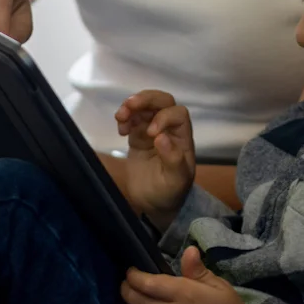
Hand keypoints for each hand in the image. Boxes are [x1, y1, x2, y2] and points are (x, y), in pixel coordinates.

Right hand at [114, 90, 193, 228]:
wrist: (155, 204)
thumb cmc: (170, 192)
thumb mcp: (176, 180)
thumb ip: (172, 159)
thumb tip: (161, 137)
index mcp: (183, 137)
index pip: (178, 114)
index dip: (164, 117)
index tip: (150, 133)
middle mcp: (169, 129)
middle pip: (162, 101)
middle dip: (146, 99)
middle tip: (129, 105)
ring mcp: (152, 131)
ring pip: (145, 106)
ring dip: (132, 106)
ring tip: (120, 116)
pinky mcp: (137, 137)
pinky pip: (132, 118)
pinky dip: (125, 117)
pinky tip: (120, 129)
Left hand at [122, 247, 246, 303]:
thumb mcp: (219, 286)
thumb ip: (198, 271)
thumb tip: (189, 251)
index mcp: (184, 294)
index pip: (148, 283)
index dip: (134, 276)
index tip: (131, 271)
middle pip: (136, 299)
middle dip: (127, 288)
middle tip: (128, 282)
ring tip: (136, 298)